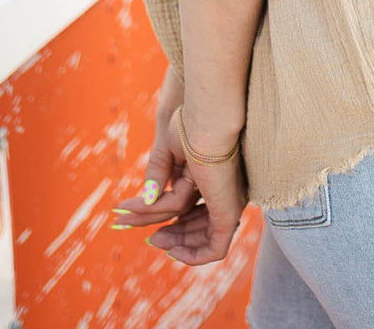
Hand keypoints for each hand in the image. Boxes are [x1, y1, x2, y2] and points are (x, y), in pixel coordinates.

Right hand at [111, 66, 247, 266]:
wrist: (207, 119)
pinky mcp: (229, 212)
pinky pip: (216, 248)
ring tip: (153, 240)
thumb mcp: (168, 153)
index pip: (195, 206)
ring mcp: (230, 203)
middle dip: (171, 233)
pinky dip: (194, 255)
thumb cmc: (190, 123)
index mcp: (217, 175)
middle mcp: (227, 192)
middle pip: (198, 223)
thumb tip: (144, 202)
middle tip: (149, 238)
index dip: (171, 217)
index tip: (145, 217)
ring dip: (176, 242)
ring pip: (202, 236)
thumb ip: (157, 177)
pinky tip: (173, 251)